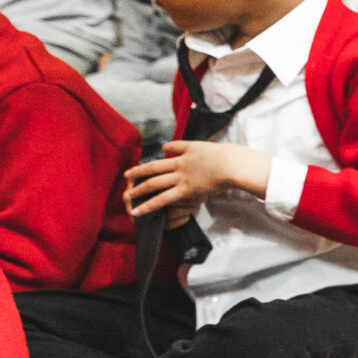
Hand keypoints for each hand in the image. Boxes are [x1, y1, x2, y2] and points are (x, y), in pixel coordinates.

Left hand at [124, 141, 272, 217]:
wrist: (231, 164)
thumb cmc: (224, 156)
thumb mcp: (202, 145)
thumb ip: (183, 146)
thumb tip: (166, 147)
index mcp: (184, 154)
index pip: (164, 155)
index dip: (153, 159)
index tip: (141, 164)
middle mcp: (179, 165)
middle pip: (154, 168)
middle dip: (138, 173)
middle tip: (126, 177)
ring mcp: (181, 178)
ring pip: (154, 183)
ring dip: (139, 190)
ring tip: (127, 197)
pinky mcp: (186, 190)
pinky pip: (163, 199)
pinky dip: (149, 205)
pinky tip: (139, 211)